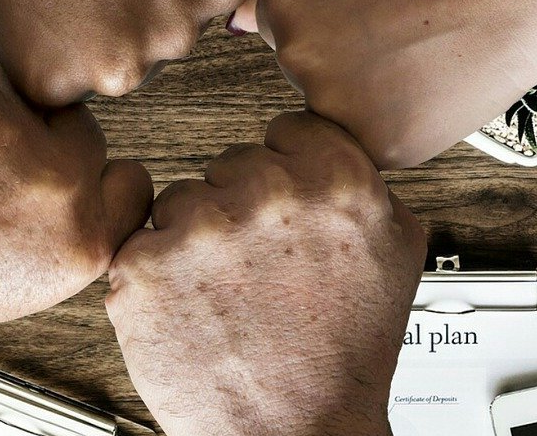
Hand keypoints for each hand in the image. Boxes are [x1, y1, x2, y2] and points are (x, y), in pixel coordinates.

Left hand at [0, 48, 152, 359]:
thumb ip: (68, 229)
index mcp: (84, 242)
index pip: (131, 178)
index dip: (90, 177)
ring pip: (16, 90)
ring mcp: (5, 128)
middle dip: (38, 138)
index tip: (63, 178)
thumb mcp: (25, 284)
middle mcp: (55, 184)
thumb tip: (90, 174)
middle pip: (79, 126)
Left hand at [105, 112, 424, 435]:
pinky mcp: (146, 266)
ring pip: (181, 201)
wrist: (295, 435)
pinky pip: (139, 244)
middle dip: (239, 209)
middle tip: (259, 269)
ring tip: (227, 296)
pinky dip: (157, 276)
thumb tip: (343, 161)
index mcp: (337, 182)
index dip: (285, 172)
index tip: (284, 209)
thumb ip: (370, 192)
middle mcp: (268, 195)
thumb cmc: (343, 363)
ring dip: (194, 240)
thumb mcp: (397, 259)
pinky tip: (192, 310)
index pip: (288, 131)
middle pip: (231, 164)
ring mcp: (201, 229)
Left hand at [236, 0, 536, 169]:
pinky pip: (369, 140)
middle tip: (402, 26)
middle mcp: (296, 58)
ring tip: (422, 52)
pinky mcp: (377, 147)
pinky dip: (396, 119)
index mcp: (281, 3)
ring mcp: (335, 108)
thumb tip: (233, 7)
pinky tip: (430, 83)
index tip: (369, 1)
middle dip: (342, 51)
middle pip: (303, 65)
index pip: (273, 21)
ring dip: (366, 90)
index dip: (328, 9)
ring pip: (336, 107)